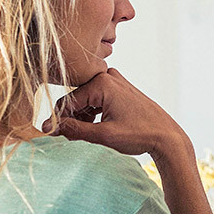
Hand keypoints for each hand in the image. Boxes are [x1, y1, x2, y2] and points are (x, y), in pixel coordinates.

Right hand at [43, 68, 190, 161]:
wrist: (167, 136)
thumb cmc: (139, 134)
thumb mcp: (104, 135)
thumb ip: (75, 130)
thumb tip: (52, 127)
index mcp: (102, 83)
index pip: (68, 101)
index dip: (56, 119)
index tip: (47, 134)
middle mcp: (108, 76)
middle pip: (76, 98)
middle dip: (70, 117)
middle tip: (68, 137)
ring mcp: (115, 80)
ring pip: (87, 99)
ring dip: (82, 116)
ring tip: (84, 134)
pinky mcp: (120, 87)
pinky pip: (97, 98)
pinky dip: (93, 112)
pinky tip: (95, 126)